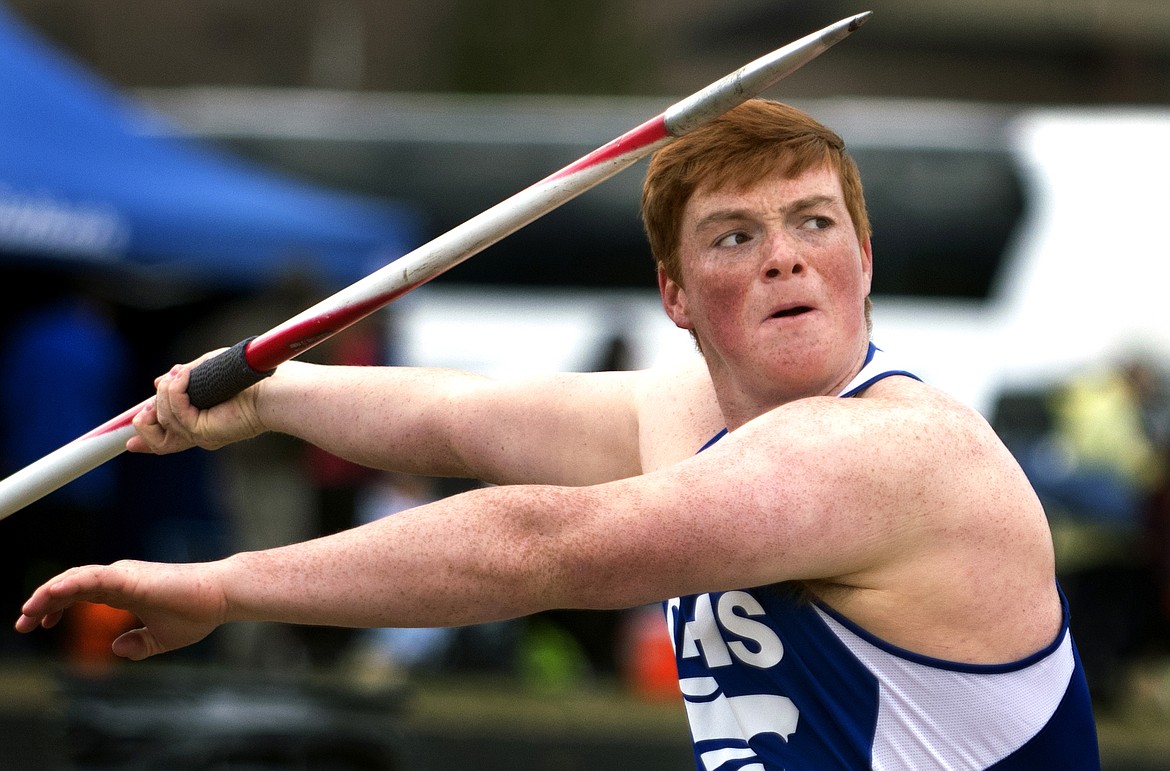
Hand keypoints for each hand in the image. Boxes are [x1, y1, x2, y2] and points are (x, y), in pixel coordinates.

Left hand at [14, 560, 228, 660]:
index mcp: (124, 590)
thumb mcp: (162, 638)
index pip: (78, 594)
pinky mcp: (132, 578)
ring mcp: (125, 575)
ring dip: (48, 594)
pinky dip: (70, 584)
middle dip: (42, 603)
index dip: (53, 607)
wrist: (222, 597)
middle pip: (70, 585)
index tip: (37, 625)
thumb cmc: (198, 612)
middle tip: (23, 623)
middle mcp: (120, 578)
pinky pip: (93, 578)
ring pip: (75, 578)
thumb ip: (138, 643)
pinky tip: (54, 593)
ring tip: (28, 612)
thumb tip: (117, 649)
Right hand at [127, 352, 266, 453]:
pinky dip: (174, 390)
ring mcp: (200, 435)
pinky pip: (174, 412)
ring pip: (162, 420)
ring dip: (166, 392)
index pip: (168, 439)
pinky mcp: (202, 431)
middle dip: (147, 418)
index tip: (129, 441)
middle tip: (156, 392)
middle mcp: (200, 434)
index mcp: (203, 424)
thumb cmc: (248, 379)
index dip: (147, 439)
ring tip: (181, 374)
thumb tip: (156, 384)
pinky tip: (184, 376)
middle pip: (158, 441)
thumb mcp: (206, 374)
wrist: (274, 390)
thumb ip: (182, 380)